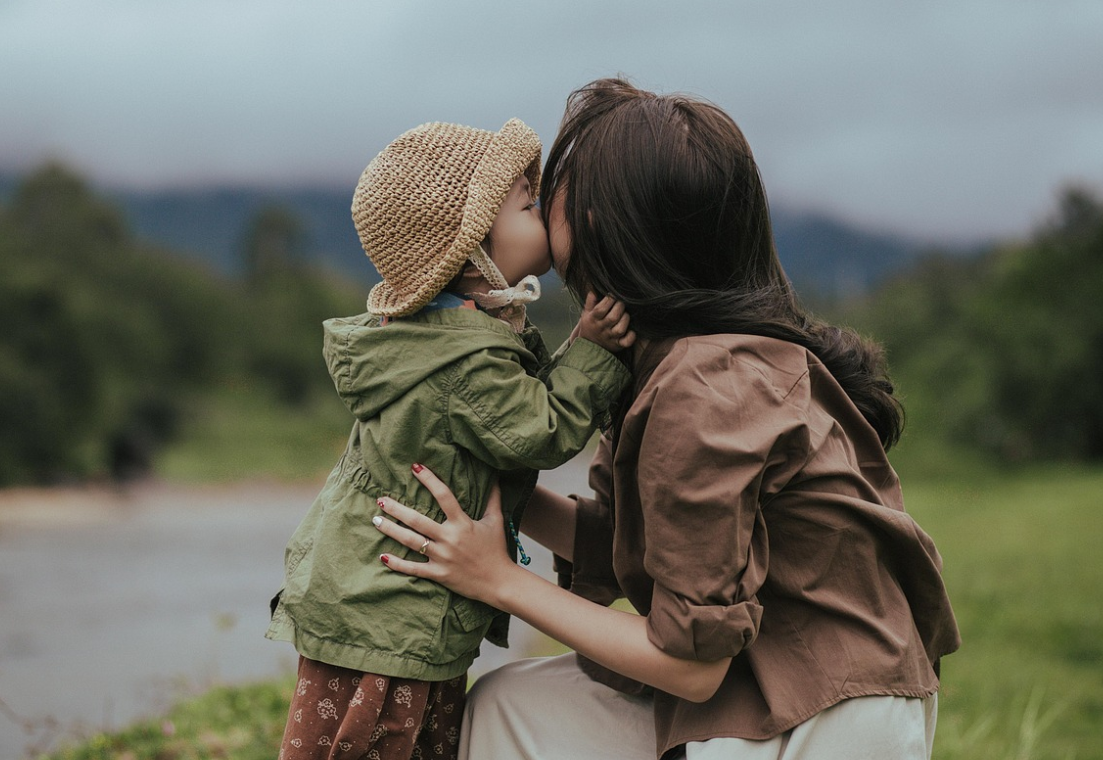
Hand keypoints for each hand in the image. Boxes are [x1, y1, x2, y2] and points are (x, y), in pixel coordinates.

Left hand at [372, 464, 519, 604]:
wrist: (499, 582)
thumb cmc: (497, 550)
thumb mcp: (496, 521)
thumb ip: (493, 499)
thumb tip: (496, 478)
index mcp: (463, 523)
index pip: (444, 496)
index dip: (429, 480)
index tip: (415, 467)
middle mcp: (449, 538)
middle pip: (418, 520)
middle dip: (397, 509)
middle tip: (380, 499)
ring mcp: (442, 557)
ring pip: (411, 542)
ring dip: (391, 530)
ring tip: (375, 520)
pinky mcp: (438, 574)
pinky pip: (414, 569)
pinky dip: (397, 564)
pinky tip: (382, 556)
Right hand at [577, 293, 635, 352]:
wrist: (588, 345)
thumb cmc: (590, 324)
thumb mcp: (586, 313)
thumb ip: (590, 301)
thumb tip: (593, 290)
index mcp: (593, 319)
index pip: (601, 309)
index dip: (609, 300)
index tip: (613, 295)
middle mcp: (601, 329)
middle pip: (613, 318)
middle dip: (620, 307)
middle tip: (621, 302)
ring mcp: (610, 338)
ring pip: (620, 329)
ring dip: (625, 319)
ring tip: (625, 314)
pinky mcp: (617, 345)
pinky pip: (626, 342)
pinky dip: (631, 336)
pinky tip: (630, 330)